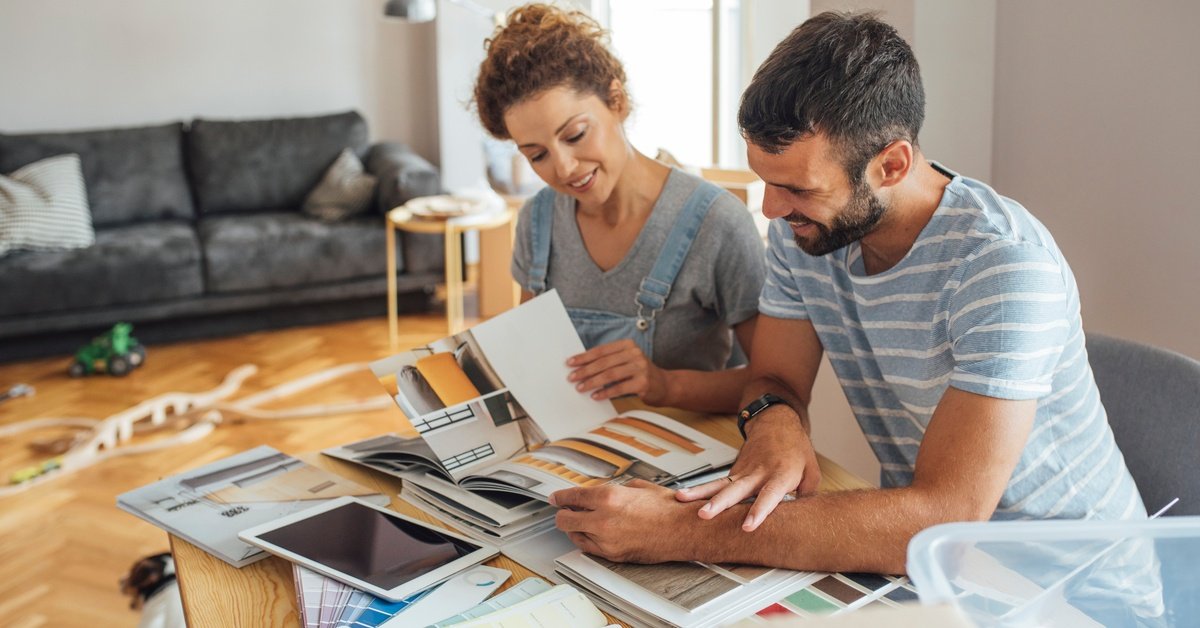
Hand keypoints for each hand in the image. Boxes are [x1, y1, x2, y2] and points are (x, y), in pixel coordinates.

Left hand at [550, 480, 696, 562]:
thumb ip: (616, 490)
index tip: (555, 498)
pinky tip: (591, 534)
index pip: (571, 497)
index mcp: (609, 498)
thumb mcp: (639, 487)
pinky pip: (588, 548)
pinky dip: (586, 540)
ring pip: (574, 536)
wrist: (684, 530)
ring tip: (580, 522)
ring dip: (573, 528)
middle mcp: (603, 520)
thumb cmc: (668, 508)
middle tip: (564, 510)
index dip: (559, 497)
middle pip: (565, 519)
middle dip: (562, 514)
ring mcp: (606, 540)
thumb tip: (604, 491)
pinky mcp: (613, 555)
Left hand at [566, 339, 669, 405]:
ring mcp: (640, 367)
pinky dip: (606, 392)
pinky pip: (620, 387)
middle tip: (572, 377)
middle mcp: (635, 353)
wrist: (665, 385)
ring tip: (580, 388)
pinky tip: (596, 396)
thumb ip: (608, 361)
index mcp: (627, 345)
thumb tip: (582, 367)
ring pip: (610, 374)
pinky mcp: (643, 382)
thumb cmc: (639, 373)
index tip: (570, 363)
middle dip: (585, 370)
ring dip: (592, 382)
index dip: (584, 357)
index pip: (601, 350)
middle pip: (604, 362)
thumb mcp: (626, 361)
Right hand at [675, 408, 819, 530]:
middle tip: (704, 514)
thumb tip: (798, 520)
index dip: (759, 511)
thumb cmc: (796, 448)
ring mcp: (743, 471)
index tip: (748, 526)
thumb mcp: (812, 473)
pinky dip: (700, 492)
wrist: (776, 421)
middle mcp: (758, 473)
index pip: (769, 496)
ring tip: (681, 499)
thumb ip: (806, 497)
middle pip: (736, 490)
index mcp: (781, 474)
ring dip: (699, 493)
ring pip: (720, 484)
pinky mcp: (734, 471)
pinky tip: (683, 499)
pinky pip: (717, 484)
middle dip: (719, 503)